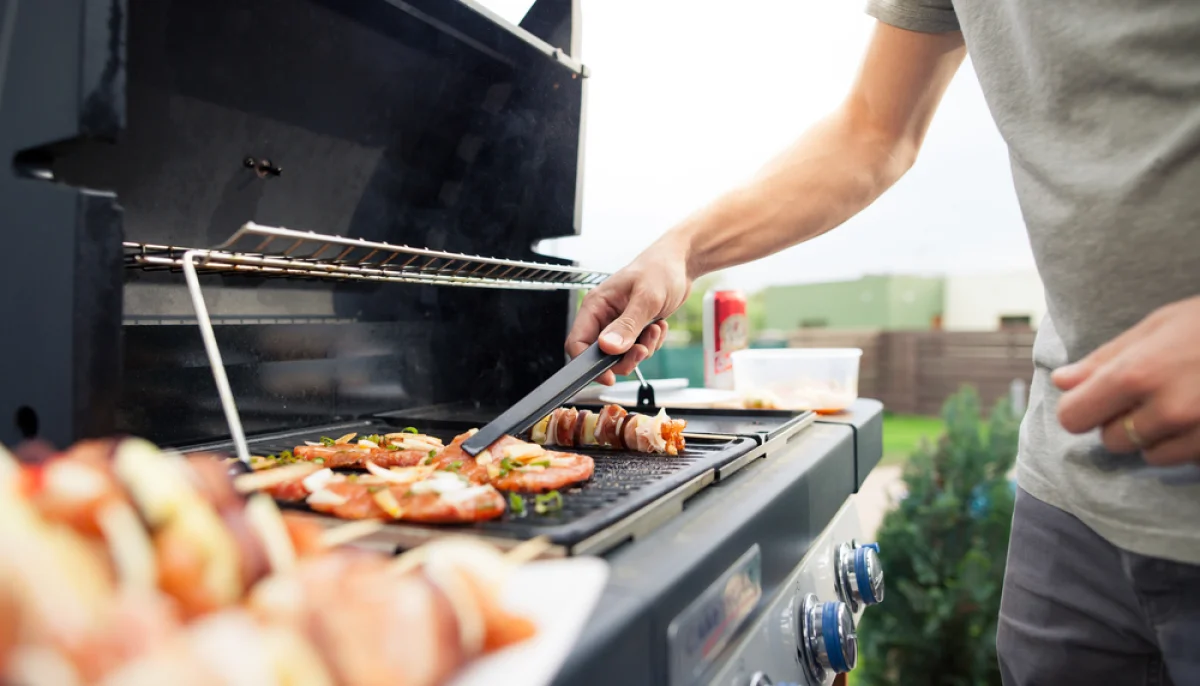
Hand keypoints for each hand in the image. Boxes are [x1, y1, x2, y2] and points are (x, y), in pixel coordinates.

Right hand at [565, 236, 692, 384]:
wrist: (682, 263)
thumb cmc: (661, 269)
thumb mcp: (646, 298)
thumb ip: (627, 325)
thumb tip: (608, 348)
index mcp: (596, 305)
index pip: (577, 343)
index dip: (589, 364)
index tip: (608, 376)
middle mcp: (603, 316)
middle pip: (601, 355)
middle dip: (625, 357)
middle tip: (643, 349)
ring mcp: (618, 323)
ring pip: (622, 355)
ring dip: (643, 349)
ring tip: (654, 328)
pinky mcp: (634, 328)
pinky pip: (637, 349)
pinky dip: (651, 343)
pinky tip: (658, 325)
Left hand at [1054, 295, 1199, 464]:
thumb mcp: (1157, 327)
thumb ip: (1105, 359)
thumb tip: (1061, 382)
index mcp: (1136, 375)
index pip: (1074, 417)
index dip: (1081, 408)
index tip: (1094, 398)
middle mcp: (1165, 411)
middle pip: (1110, 441)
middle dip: (1122, 421)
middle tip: (1153, 392)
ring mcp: (1198, 435)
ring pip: (1149, 456)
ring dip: (1158, 436)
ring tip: (1187, 400)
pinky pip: (1187, 461)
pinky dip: (1190, 445)